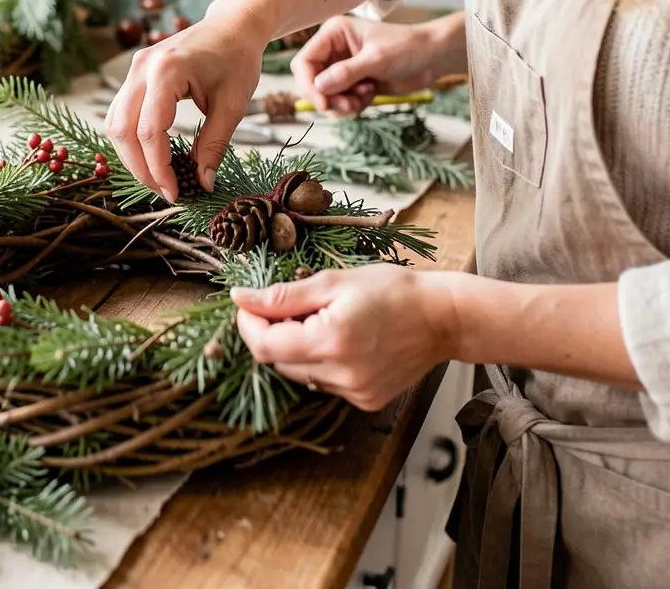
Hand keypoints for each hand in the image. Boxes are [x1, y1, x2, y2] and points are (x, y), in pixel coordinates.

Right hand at [105, 13, 265, 201]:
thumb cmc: (237, 59)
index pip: (149, 131)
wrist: (232, 27)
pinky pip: (119, 112)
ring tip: (157, 177)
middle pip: (123, 130)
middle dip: (140, 168)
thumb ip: (214, 145)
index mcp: (167, 71)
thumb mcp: (232, 105)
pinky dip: (130, 139)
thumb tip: (203, 183)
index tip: (175, 193)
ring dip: (131, 156)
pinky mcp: (134, 74)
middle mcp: (142, 68)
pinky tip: (150, 155)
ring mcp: (134, 69)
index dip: (158, 168)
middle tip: (165, 191)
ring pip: (114, 123)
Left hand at [231, 266, 459, 410]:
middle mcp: (341, 375)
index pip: (264, 345)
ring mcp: (355, 393)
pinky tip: (342, 339)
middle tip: (290, 304)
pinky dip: (320, 361)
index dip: (247, 324)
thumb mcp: (333, 281)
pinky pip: (323, 383)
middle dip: (272, 332)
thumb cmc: (392, 290)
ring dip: (295, 348)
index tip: (247, 303)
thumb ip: (283, 295)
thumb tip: (240, 298)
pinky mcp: (366, 401)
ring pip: (299, 374)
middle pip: (278, 361)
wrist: (443, 317)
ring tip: (321, 319)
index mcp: (330, 341)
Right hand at [290, 15, 450, 114]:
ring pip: (324, 96)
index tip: (325, 104)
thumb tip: (319, 87)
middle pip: (310, 82)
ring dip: (341, 105)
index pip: (304, 62)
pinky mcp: (351, 83)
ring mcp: (341, 68)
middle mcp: (332, 51)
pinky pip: (338, 102)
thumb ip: (347, 73)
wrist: (432, 58)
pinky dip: (351, 106)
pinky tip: (370, 96)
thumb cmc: (408, 48)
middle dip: (328, 98)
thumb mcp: (377, 59)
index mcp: (333, 35)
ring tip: (364, 99)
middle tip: (350, 106)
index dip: (309, 85)